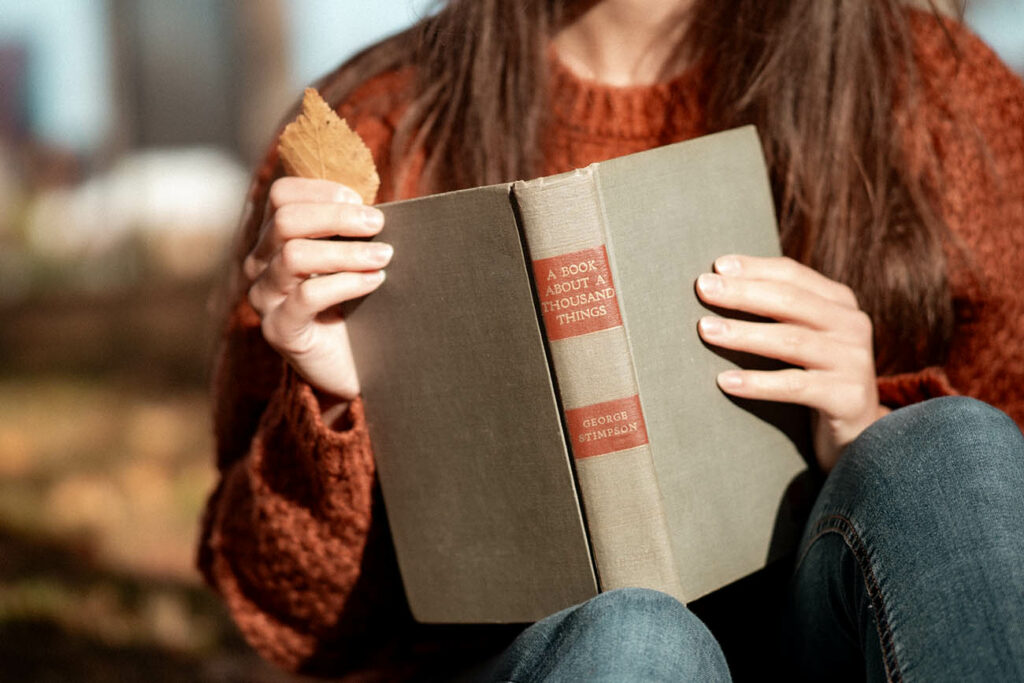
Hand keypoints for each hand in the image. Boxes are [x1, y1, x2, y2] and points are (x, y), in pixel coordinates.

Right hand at [244, 177, 391, 419]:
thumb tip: (376, 206)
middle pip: (285, 220)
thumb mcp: (350, 260)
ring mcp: (265, 298)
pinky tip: (374, 282)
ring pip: (294, 256)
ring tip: (384, 257)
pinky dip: (346, 283)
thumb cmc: (355, 306)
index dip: (321, 190)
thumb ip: (351, 230)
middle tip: (378, 224)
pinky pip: (307, 296)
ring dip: (347, 252)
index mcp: (274, 240)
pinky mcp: (280, 330)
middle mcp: (260, 265)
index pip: (281, 196)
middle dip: (338, 216)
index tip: (361, 201)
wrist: (351, 367)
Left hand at [695, 255, 888, 471]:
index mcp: (840, 303)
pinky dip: (758, 383)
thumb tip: (718, 285)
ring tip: (705, 330)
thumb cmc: (817, 376)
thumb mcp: (804, 338)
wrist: (860, 431)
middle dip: (743, 293)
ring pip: (791, 341)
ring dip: (744, 334)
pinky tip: (725, 381)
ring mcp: (854, 361)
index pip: (794, 275)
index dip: (755, 268)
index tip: (717, 266)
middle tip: (703, 288)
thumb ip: (777, 312)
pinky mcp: (848, 397)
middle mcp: (852, 326)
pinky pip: (795, 386)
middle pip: (791, 302)